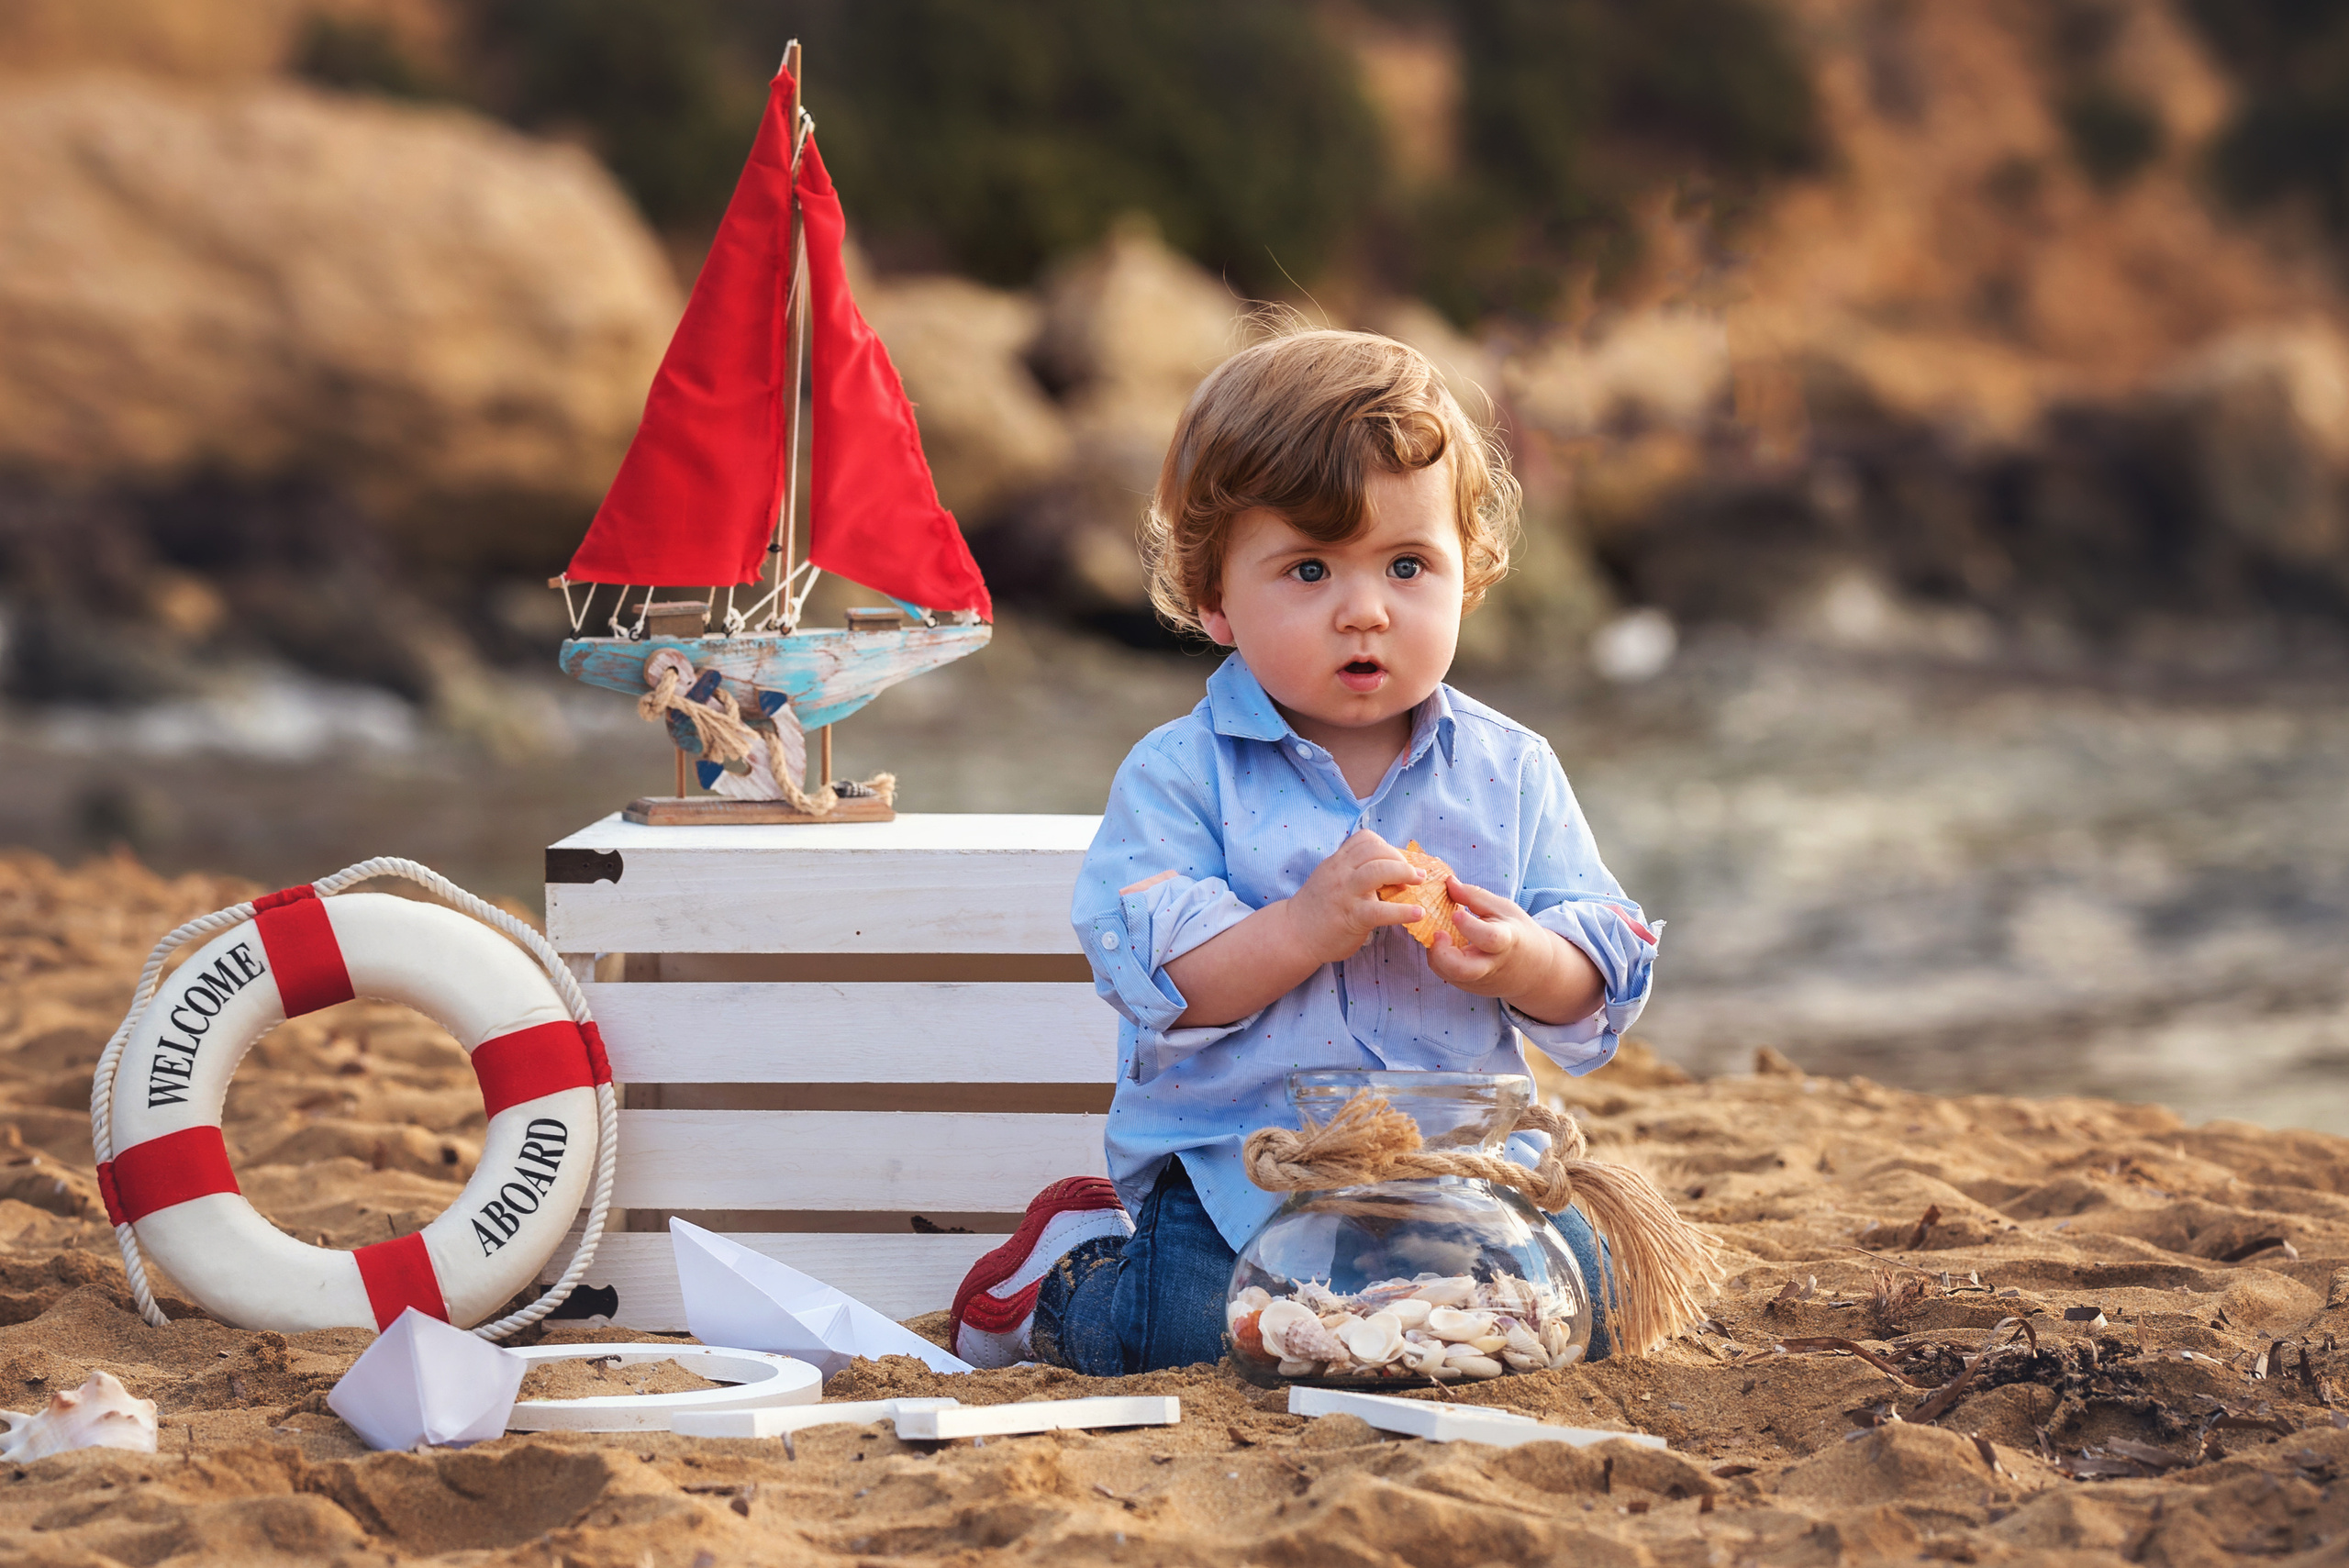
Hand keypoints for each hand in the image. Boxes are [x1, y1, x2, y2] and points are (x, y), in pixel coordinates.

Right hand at [1280, 829, 1425, 964]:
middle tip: (1414, 874)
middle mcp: (1340, 873)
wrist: (1294, 934)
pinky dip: (1403, 911)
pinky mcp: (1352, 917)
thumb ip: (1352, 870)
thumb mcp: (1330, 879)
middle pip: (1375, 850)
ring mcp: (1345, 894)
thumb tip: (1387, 868)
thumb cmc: (1318, 909)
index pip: (1365, 839)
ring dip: (1404, 873)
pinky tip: (1417, 913)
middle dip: (1400, 859)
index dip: (1386, 846)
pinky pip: (1381, 910)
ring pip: (1378, 871)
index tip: (1396, 861)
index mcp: (1337, 862)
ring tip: (1418, 883)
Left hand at [1427, 878, 1604, 1024]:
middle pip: (1463, 970)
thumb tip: (1448, 882)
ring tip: (1440, 935)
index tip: (1455, 913)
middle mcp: (1491, 965)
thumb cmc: (1517, 932)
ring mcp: (1479, 980)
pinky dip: (1438, 959)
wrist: (1534, 969)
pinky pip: (1445, 975)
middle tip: (1438, 933)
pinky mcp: (1469, 988)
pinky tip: (1444, 945)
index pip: (1489, 938)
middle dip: (1442, 954)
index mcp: (1507, 940)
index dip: (1469, 927)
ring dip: (1436, 953)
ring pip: (1448, 974)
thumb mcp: (1504, 909)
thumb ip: (1475, 896)